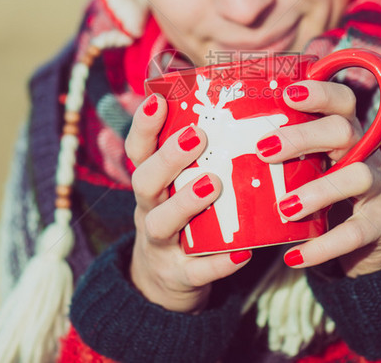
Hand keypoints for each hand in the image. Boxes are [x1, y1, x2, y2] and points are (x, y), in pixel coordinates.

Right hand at [124, 94, 252, 312]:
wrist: (163, 281)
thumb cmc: (182, 216)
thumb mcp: (178, 185)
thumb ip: (198, 154)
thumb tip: (238, 102)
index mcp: (150, 183)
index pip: (138, 150)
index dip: (144, 126)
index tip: (158, 100)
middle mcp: (149, 210)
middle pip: (145, 182)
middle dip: (168, 159)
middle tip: (196, 136)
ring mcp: (161, 245)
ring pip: (162, 224)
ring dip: (185, 202)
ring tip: (212, 184)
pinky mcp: (180, 276)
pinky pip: (197, 271)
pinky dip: (219, 263)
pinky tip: (243, 252)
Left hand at [256, 81, 380, 277]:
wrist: (364, 246)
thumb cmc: (320, 197)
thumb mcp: (305, 169)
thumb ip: (276, 153)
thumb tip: (207, 138)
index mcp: (345, 134)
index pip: (342, 100)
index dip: (320, 92)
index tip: (287, 95)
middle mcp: (367, 153)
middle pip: (345, 130)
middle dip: (304, 137)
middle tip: (264, 150)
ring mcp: (380, 188)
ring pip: (358, 177)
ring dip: (318, 190)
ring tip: (284, 208)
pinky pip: (356, 232)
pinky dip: (324, 245)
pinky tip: (295, 255)